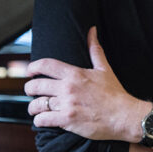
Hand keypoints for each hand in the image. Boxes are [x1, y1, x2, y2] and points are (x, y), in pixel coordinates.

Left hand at [25, 26, 143, 140]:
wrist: (123, 116)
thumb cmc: (115, 93)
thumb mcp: (104, 69)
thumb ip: (95, 49)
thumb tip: (92, 30)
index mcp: (75, 74)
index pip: (46, 65)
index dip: (33, 67)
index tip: (29, 71)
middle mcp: (68, 88)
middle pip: (36, 85)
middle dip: (29, 88)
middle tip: (30, 91)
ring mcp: (67, 104)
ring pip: (37, 104)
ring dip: (32, 107)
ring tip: (34, 108)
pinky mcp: (67, 120)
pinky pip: (44, 119)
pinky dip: (39, 120)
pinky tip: (42, 119)